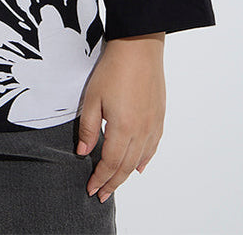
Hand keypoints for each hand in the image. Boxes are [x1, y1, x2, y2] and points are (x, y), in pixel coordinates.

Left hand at [76, 31, 165, 202]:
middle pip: (126, 166)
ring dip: (127, 175)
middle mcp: (141, 132)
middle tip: (101, 195)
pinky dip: (144, 160)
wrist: (139, 47)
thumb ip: (87, 127)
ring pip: (140, 159)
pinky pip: (153, 146)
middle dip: (112, 183)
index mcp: (123, 128)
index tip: (91, 189)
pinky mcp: (160, 116)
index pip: (110, 163)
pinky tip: (139, 166)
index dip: (100, 178)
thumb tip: (83, 152)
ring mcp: (153, 125)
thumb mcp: (92, 97)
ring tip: (115, 184)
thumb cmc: (113, 69)